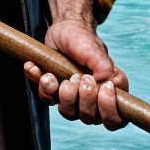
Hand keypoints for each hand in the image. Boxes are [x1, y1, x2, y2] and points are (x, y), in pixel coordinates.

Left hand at [24, 0, 127, 128]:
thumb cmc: (82, 39)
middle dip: (83, 99)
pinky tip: (34, 67)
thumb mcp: (92, 48)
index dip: (108, 108)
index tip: (100, 86)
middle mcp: (93, 99)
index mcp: (110, 90)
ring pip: (69, 113)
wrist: (62, 31)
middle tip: (78, 76)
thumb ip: (102, 64)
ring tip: (56, 75)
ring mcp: (73, 98)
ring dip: (62, 95)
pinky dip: (40, 84)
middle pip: (90, 118)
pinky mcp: (55, 94)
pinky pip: (47, 99)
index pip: (115, 118)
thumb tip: (107, 80)